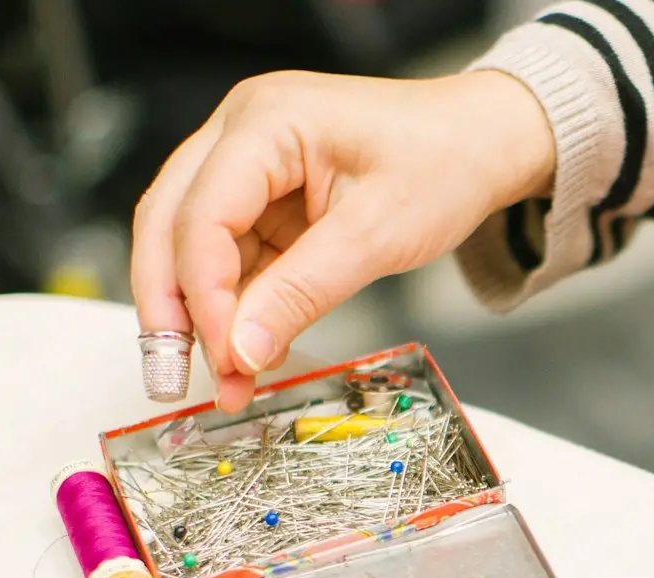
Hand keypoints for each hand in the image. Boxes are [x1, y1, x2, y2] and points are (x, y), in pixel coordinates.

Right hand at [131, 70, 555, 411]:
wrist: (483, 142)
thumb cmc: (444, 163)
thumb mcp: (377, 235)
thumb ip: (302, 292)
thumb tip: (239, 352)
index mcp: (266, 120)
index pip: (203, 215)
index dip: (204, 294)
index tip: (225, 357)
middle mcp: (240, 131)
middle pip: (169, 223)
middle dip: (170, 306)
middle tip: (173, 380)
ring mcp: (247, 162)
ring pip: (189, 244)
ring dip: (200, 315)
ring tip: (225, 380)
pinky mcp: (262, 196)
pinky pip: (228, 254)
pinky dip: (233, 305)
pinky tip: (245, 352)